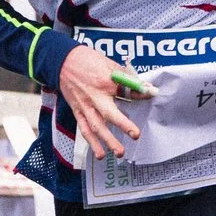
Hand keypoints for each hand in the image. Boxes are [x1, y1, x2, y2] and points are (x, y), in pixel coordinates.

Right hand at [56, 43, 143, 160]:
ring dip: (107, 141)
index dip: (140, 93)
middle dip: (122, 125)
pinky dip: (92, 142)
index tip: (152, 94)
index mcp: (104, 81)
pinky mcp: (77, 111)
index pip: (126, 90)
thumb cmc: (88, 61)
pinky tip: (100, 154)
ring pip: (96, 126)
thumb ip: (126, 78)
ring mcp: (85, 106)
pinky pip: (85, 129)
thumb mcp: (109, 64)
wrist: (63, 62)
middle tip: (135, 135)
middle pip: (109, 113)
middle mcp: (94, 96)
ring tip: (119, 152)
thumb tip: (146, 88)